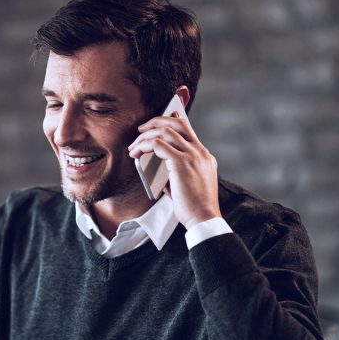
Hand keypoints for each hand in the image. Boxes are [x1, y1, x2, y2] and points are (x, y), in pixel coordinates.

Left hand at [128, 111, 221, 228]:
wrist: (204, 218)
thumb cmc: (195, 207)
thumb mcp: (190, 185)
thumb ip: (177, 174)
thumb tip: (161, 173)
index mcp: (204, 156)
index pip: (187, 129)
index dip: (170, 121)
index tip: (155, 124)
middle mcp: (199, 152)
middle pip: (177, 123)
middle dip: (156, 121)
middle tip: (141, 129)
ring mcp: (192, 155)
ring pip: (165, 131)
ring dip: (145, 136)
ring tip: (134, 146)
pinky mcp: (181, 162)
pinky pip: (158, 144)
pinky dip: (144, 146)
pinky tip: (136, 153)